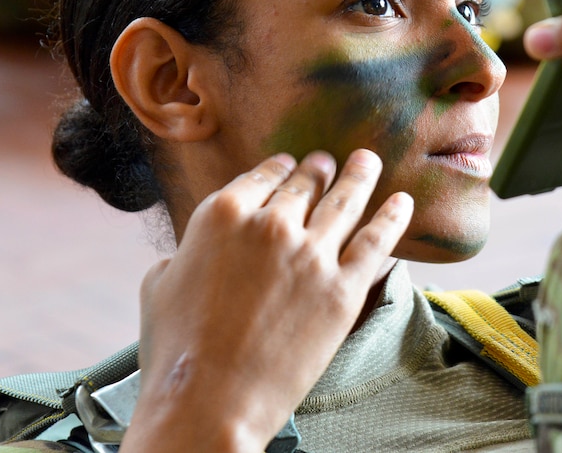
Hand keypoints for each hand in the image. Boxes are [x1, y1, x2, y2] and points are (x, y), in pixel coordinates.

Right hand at [123, 150, 412, 452]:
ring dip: (359, 176)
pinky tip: (403, 201)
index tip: (290, 164)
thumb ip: (184, 253)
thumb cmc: (176, 351)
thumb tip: (188, 253)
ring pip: (345, 201)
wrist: (210, 401)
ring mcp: (312, 255)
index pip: (262, 176)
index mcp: (223, 214)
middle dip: (317, 170)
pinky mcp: (343, 289)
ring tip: (367, 161)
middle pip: (305, 185)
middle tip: (327, 162)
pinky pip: (376, 241)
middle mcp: (271, 224)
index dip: (280, 167)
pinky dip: (393, 217)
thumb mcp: (158, 285)